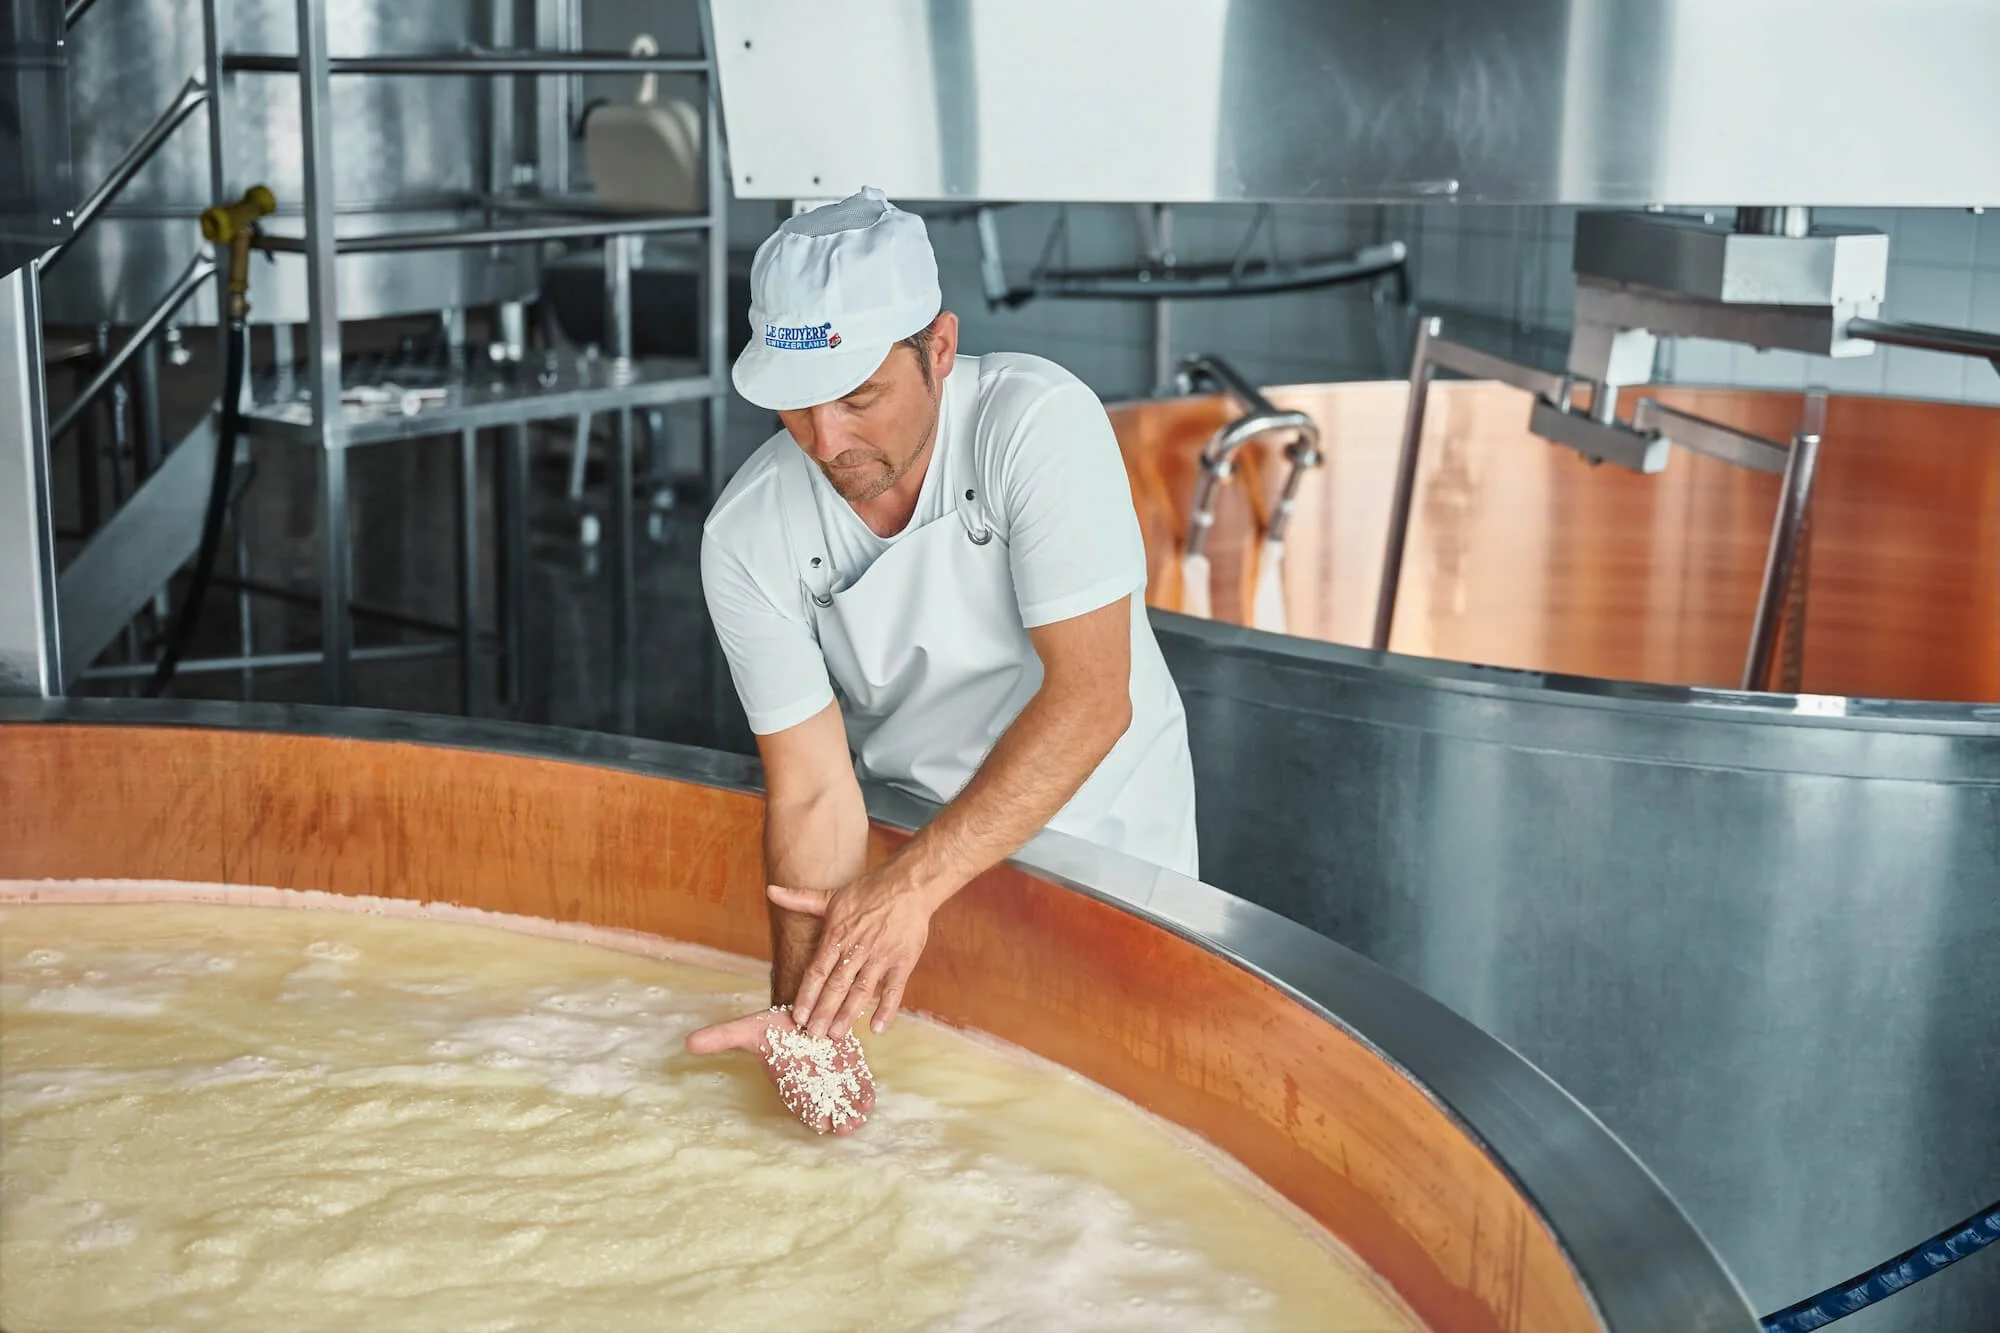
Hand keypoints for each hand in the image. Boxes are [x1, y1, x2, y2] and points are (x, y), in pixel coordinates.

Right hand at [685, 1008, 875, 1135]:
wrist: (800, 1010)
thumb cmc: (773, 1027)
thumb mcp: (748, 1029)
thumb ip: (723, 1037)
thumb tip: (688, 1042)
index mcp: (791, 1084)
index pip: (801, 1106)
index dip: (811, 1114)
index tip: (822, 1120)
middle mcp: (813, 1087)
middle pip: (827, 1110)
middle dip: (837, 1118)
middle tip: (846, 1124)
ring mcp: (833, 1079)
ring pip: (845, 1102)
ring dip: (853, 1109)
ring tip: (860, 1114)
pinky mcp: (851, 1068)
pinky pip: (859, 1086)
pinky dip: (865, 1092)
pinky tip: (869, 1098)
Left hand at [775, 866, 935, 1038]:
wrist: (908, 885)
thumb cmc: (868, 891)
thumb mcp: (831, 896)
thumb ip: (800, 900)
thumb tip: (770, 890)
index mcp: (837, 935)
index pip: (817, 970)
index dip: (807, 994)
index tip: (797, 1016)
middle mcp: (857, 948)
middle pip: (837, 985)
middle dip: (824, 1011)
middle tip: (813, 1035)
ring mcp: (881, 955)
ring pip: (862, 990)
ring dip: (849, 1014)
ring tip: (837, 1035)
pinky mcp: (904, 961)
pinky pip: (895, 990)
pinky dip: (887, 1009)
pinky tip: (877, 1028)